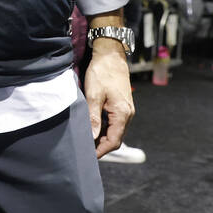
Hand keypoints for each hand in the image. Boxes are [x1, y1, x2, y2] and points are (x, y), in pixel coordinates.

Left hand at [84, 38, 135, 156]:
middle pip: (115, 138)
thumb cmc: (102, 72)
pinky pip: (113, 122)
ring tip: (85, 141)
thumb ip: (92, 117)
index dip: (101, 150)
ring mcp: (125, 110)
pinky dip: (103, 128)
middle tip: (85, 151)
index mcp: (122, 114)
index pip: (113, 141)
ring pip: (114, 130)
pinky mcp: (121, 105)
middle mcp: (127, 114)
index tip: (88, 157)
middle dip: (100, 146)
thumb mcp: (93, 95)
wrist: (111, 55)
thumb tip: (91, 137)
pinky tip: (91, 127)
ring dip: (101, 137)